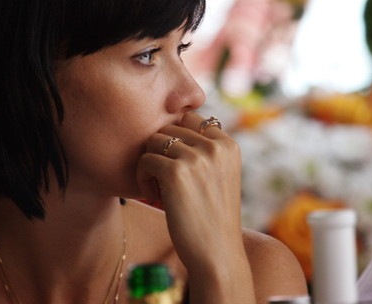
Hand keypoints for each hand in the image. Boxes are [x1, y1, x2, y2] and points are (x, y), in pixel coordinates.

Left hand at [136, 112, 245, 270]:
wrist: (217, 253)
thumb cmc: (212, 217)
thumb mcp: (221, 175)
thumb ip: (206, 150)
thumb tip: (174, 123)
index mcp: (229, 145)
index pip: (192, 118)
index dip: (177, 138)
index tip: (176, 163)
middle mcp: (216, 146)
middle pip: (170, 127)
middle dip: (161, 150)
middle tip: (163, 179)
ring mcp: (197, 158)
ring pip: (155, 140)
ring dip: (150, 162)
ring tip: (157, 187)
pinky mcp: (176, 173)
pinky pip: (146, 159)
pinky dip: (142, 177)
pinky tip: (153, 195)